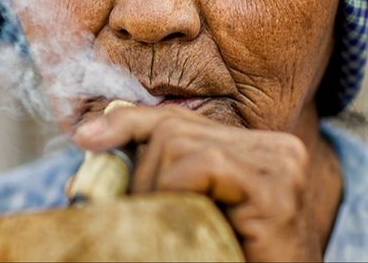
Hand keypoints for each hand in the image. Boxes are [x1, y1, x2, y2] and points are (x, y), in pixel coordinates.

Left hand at [72, 105, 327, 261]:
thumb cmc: (227, 258)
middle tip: (144, 214)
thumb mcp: (188, 209)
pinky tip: (186, 220)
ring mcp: (281, 165)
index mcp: (257, 149)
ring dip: (154, 187)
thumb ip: (160, 174)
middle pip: (173, 128)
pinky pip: (203, 165)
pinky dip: (175, 190)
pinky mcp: (276, 191)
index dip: (128, 122)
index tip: (86, 137)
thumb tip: (92, 139)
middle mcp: (276, 149)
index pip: (180, 119)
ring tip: (169, 226)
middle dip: (141, 171)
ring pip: (178, 142)